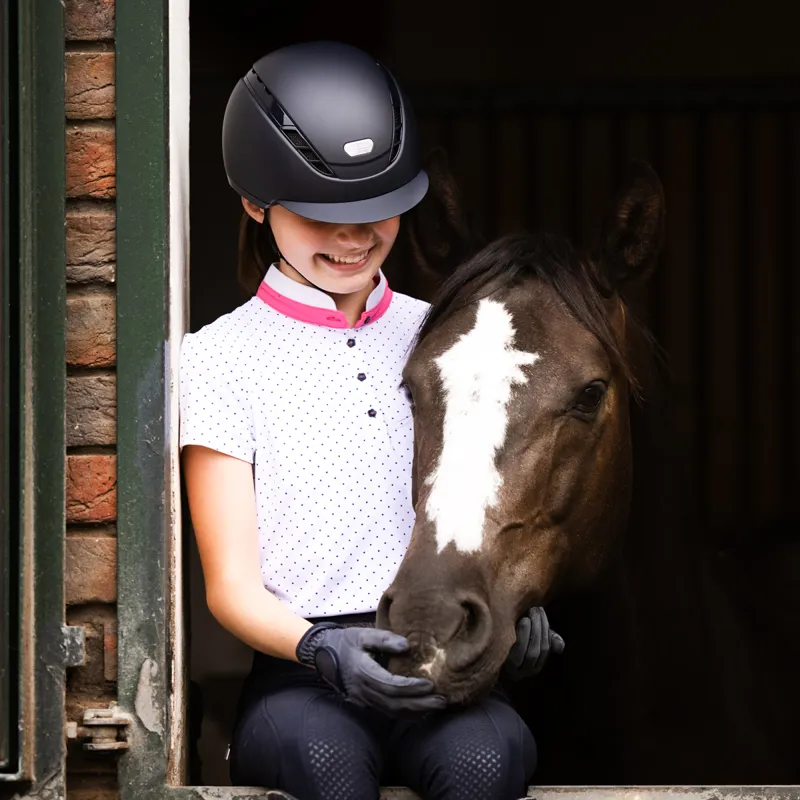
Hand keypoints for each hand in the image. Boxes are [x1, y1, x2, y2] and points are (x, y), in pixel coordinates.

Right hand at [296, 623, 446, 716]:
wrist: (324, 655)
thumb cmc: (347, 642)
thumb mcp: (364, 634)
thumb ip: (385, 639)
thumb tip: (407, 646)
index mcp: (363, 672)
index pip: (391, 686)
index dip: (411, 688)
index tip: (430, 685)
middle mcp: (363, 690)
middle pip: (394, 703)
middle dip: (419, 704)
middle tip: (441, 701)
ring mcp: (363, 700)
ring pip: (391, 712)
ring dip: (415, 712)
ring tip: (435, 707)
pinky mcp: (364, 704)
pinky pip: (387, 713)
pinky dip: (404, 714)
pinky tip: (420, 712)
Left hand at [503, 607, 564, 680]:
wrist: (484, 652)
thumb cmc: (511, 638)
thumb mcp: (530, 639)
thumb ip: (546, 639)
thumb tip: (560, 645)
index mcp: (535, 664)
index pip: (545, 647)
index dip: (545, 628)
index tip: (540, 610)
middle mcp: (525, 670)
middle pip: (536, 651)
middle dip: (537, 629)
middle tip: (534, 610)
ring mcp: (512, 671)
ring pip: (525, 654)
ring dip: (527, 634)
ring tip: (525, 618)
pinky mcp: (498, 668)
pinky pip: (510, 656)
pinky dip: (514, 641)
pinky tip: (512, 626)